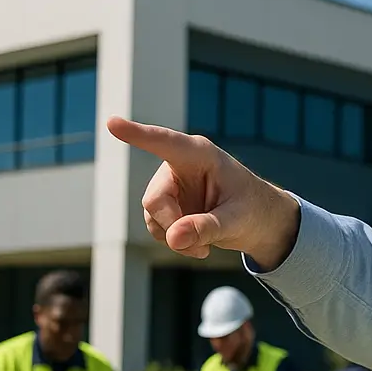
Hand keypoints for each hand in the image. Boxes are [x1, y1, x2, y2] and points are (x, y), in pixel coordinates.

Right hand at [105, 116, 300, 270]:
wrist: (259, 222)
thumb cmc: (254, 210)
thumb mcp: (237, 219)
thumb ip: (207, 227)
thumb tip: (173, 238)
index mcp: (200, 155)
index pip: (164, 143)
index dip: (137, 134)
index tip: (111, 122)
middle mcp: (178, 166)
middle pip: (155, 200)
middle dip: (174, 226)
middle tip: (201, 246)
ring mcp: (170, 186)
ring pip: (153, 217)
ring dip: (175, 239)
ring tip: (204, 247)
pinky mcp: (167, 205)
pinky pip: (158, 228)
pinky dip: (175, 242)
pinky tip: (198, 245)